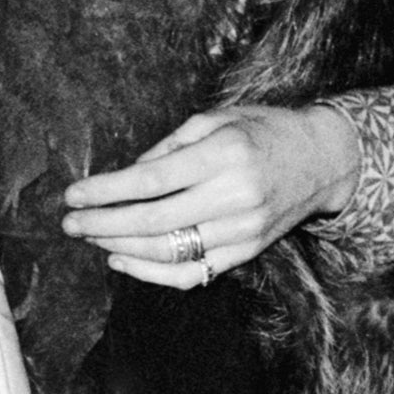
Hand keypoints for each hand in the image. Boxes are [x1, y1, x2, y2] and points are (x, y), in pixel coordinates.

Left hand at [60, 103, 360, 282]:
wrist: (323, 160)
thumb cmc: (265, 131)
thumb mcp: (218, 119)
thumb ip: (169, 147)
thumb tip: (124, 177)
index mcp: (225, 154)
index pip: (151, 179)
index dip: (105, 190)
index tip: (74, 195)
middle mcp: (235, 195)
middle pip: (154, 221)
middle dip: (103, 224)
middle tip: (70, 223)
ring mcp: (243, 230)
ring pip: (168, 252)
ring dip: (120, 247)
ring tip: (92, 236)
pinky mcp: (247, 253)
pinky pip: (192, 274)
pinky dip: (151, 273)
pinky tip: (122, 259)